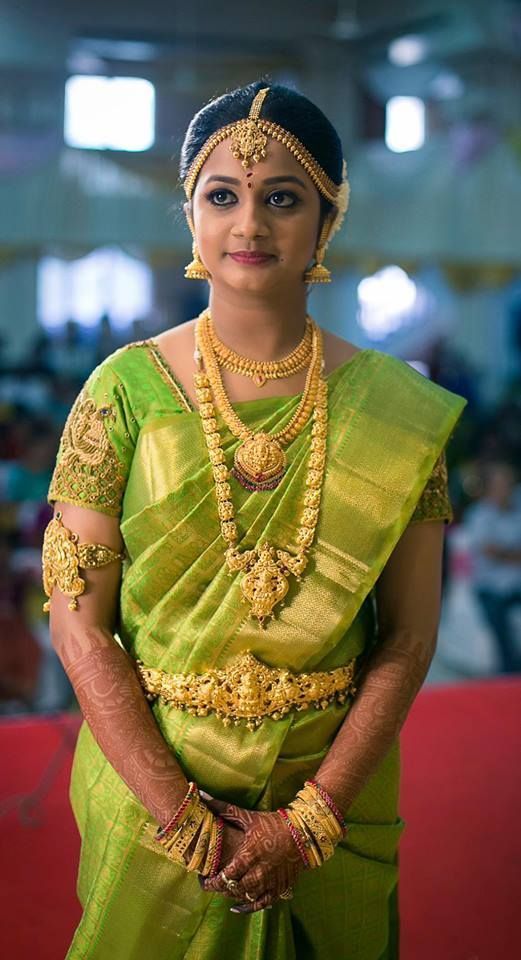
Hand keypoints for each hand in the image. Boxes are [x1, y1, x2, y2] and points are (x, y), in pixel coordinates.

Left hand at [198, 793, 304, 912]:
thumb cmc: (272, 824)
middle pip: (233, 888)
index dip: (212, 881)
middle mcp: (259, 872)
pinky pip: (261, 904)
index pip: (225, 876)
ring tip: (224, 889)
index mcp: (249, 855)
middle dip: (220, 888)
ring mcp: (270, 882)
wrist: (302, 833)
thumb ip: (224, 809)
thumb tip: (202, 795)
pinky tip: (238, 906)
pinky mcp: (279, 888)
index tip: (203, 879)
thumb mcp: (248, 817)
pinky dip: (248, 908)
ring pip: (245, 897)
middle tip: (212, 883)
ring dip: (232, 895)